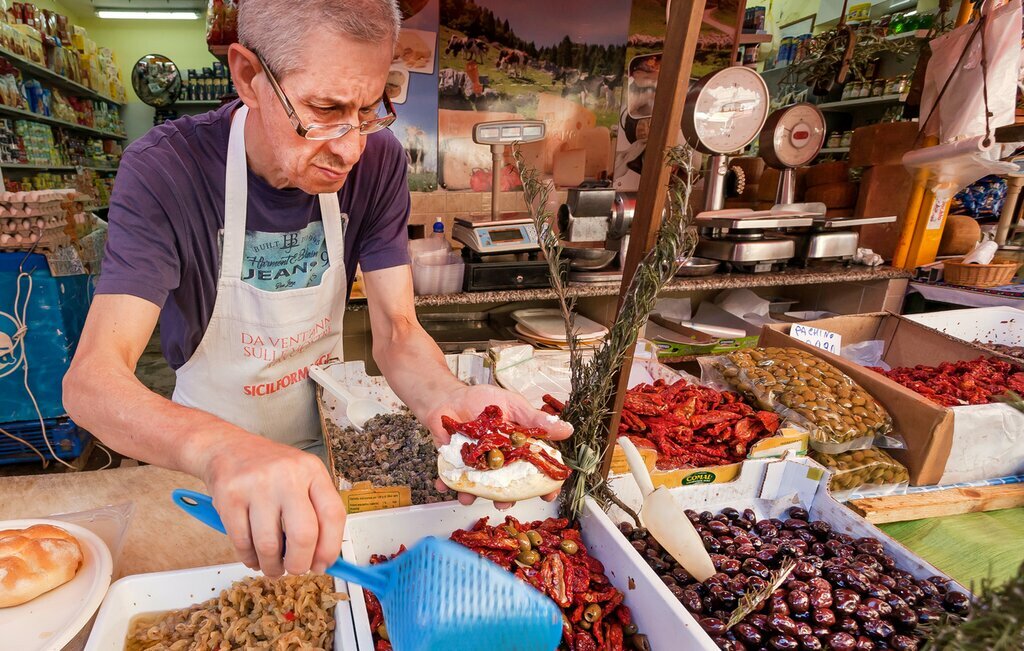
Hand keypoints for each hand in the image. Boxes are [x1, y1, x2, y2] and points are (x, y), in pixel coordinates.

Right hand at [199, 433, 345, 576]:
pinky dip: (249, 558)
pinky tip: (253, 556)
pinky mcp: (230, 496)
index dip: (330, 547)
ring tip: (272, 566)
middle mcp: (287, 475)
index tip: (324, 564)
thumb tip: (324, 559)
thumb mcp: (300, 478)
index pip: (333, 515)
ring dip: (272, 566)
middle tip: (296, 569)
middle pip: (304, 535)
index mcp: (312, 471)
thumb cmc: (269, 469)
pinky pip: (242, 543)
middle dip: (300, 564)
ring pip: (269, 545)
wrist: (227, 448)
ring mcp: (257, 485)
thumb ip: (315, 512)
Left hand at [423, 384, 572, 509]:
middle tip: (504, 501)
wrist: (450, 396)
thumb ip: (536, 421)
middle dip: (505, 498)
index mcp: (516, 450)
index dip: (544, 485)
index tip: (549, 494)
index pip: (534, 471)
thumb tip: (567, 430)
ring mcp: (476, 466)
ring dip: (474, 496)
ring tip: (469, 497)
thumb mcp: (513, 406)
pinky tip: (443, 486)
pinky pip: (450, 479)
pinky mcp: (454, 465)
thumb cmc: (483, 400)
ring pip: (479, 488)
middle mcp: (498, 463)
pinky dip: (446, 485)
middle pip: (506, 487)